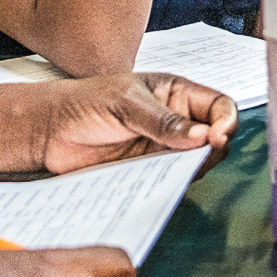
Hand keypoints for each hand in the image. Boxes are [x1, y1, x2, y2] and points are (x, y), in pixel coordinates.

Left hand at [29, 71, 237, 173]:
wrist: (51, 131)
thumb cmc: (85, 103)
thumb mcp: (126, 104)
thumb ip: (164, 121)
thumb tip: (202, 135)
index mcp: (176, 93)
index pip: (218, 106)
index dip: (226, 121)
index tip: (217, 136)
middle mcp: (176, 121)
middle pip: (215, 137)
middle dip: (216, 147)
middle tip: (203, 155)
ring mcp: (163, 147)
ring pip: (197, 161)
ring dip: (197, 167)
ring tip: (181, 168)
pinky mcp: (148, 170)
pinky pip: (172, 179)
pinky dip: (175, 183)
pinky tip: (166, 182)